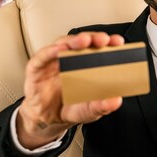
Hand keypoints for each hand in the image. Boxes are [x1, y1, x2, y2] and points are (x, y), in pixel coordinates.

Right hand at [17, 32, 124, 148]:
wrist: (47, 119)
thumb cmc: (70, 107)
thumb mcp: (89, 110)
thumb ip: (101, 106)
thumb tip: (116, 101)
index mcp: (88, 65)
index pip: (99, 49)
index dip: (109, 43)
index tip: (118, 42)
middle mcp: (71, 59)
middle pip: (83, 42)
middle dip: (94, 38)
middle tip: (103, 40)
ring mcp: (54, 61)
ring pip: (63, 43)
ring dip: (74, 41)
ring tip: (84, 41)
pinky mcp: (37, 67)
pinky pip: (42, 56)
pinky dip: (50, 51)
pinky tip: (58, 49)